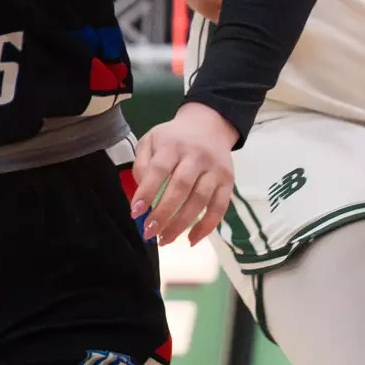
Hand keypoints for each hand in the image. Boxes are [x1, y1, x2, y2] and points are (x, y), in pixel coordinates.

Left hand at [131, 102, 238, 245]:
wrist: (209, 124)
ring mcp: (215, 170)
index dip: (146, 192)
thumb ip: (142, 163)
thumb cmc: (174, 137)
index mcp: (173, 145)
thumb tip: (142, 192)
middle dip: (163, 213)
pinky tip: (192, 240)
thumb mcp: (151, 140)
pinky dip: (207, 227)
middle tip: (149, 233)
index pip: (159, 169)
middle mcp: (196, 156)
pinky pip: (220, 208)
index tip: (135, 213)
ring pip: (200, 200)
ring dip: (182, 224)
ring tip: (164, 240)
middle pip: (180, 188)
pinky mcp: (228, 182)